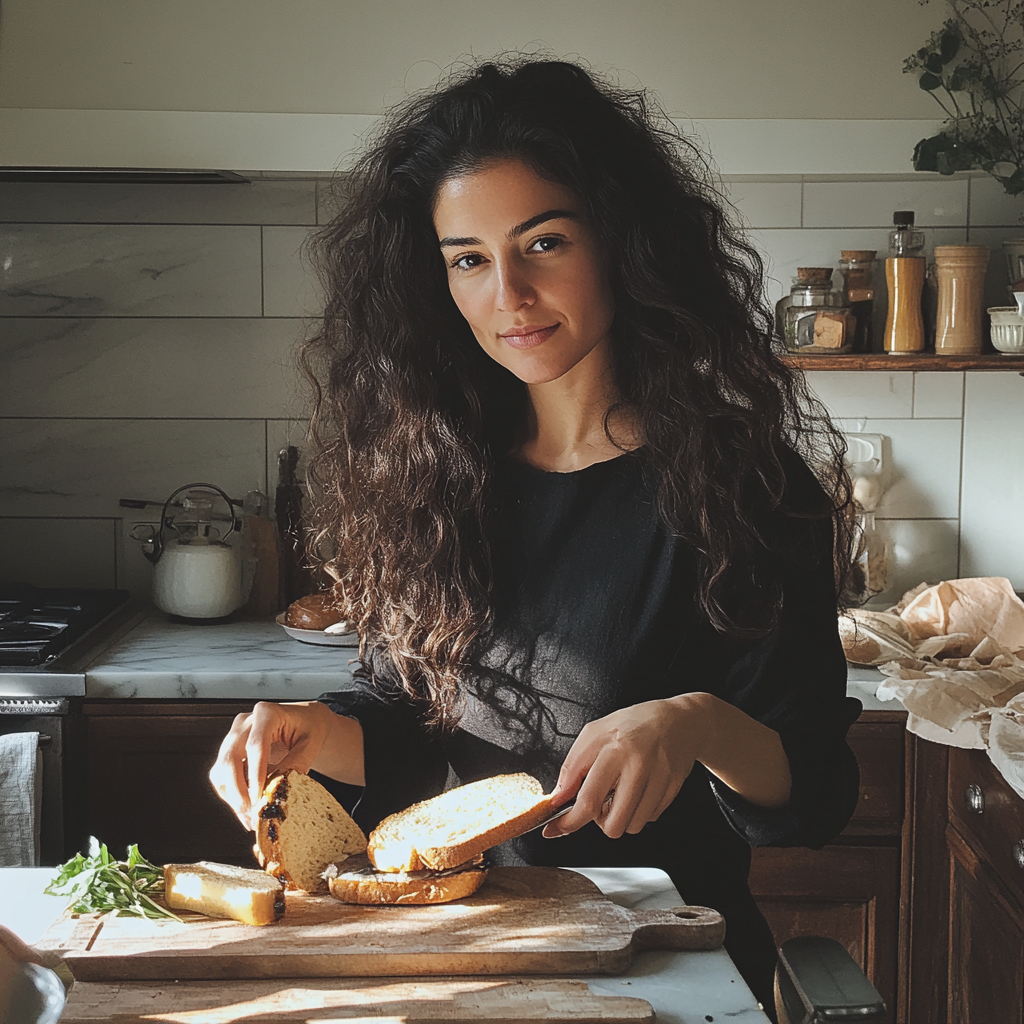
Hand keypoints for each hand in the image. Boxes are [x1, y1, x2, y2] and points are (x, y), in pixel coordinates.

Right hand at [208, 700, 338, 830]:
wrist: (305, 722)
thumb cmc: (309, 727)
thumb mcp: (312, 742)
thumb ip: (298, 761)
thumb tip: (282, 786)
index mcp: (267, 713)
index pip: (255, 746)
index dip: (255, 775)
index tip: (258, 797)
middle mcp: (245, 723)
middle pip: (230, 758)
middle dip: (238, 790)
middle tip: (252, 812)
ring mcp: (234, 736)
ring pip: (221, 770)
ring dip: (233, 797)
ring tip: (251, 817)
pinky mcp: (230, 751)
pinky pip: (222, 777)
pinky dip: (232, 796)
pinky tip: (247, 810)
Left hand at [544, 695, 710, 839]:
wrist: (679, 721)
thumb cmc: (633, 724)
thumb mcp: (594, 733)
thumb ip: (573, 766)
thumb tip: (559, 798)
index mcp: (614, 749)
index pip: (588, 800)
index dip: (568, 822)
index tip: (556, 829)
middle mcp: (638, 766)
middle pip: (613, 824)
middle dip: (600, 822)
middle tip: (600, 803)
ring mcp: (659, 780)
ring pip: (631, 827)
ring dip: (621, 817)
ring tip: (621, 793)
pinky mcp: (672, 790)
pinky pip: (649, 819)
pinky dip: (639, 811)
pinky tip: (638, 791)